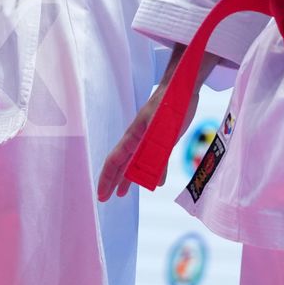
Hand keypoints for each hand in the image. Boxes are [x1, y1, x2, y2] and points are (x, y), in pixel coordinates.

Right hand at [97, 82, 195, 200]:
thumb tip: (153, 180)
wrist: (182, 86)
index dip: (107, 178)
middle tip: (106, 198)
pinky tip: (155, 181)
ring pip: (135, 162)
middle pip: (121, 163)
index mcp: (134, 136)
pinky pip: (153, 159)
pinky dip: (152, 171)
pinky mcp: (162, 138)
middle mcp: (138, 138)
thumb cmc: (169, 104)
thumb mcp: (163, 130)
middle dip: (113, 180)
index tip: (101, 195)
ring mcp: (149, 138)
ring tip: (122, 193)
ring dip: (128, 177)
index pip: (115, 160)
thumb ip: (157, 155)